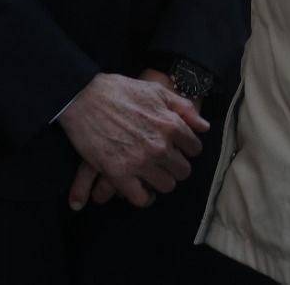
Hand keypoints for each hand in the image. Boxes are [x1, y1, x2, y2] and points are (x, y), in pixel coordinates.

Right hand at [58, 72, 207, 210]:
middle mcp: (160, 146)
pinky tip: (143, 192)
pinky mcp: (118, 174)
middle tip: (167, 165)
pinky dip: (144, 198)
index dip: (187, 150)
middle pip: (183, 170)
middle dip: (177, 168)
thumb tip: (204, 127)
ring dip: (162, 182)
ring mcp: (140, 162)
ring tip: (155, 177)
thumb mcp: (158, 92)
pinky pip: (140, 197)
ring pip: (166, 185)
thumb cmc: (122, 91)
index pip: (194, 148)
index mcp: (172, 125)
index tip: (179, 150)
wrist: (85, 97)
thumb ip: (184, 109)